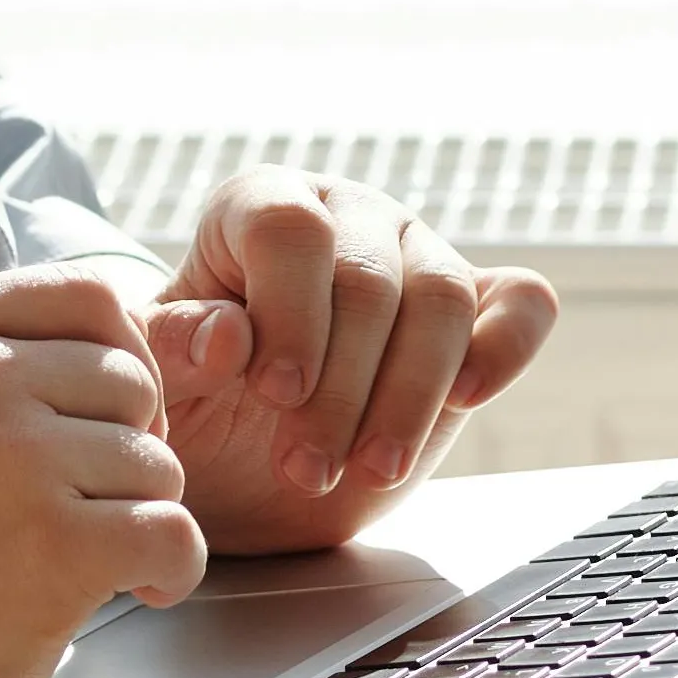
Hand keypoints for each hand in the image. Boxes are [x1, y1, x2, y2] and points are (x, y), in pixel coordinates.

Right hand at [0, 267, 209, 677]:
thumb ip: (10, 362)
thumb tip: (151, 341)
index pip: (90, 296)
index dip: (120, 361)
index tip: (93, 428)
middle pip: (132, 381)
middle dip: (127, 450)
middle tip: (79, 510)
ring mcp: (10, 458)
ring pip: (160, 463)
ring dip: (139, 516)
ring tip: (72, 557)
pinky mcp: (54, 544)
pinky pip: (176, 534)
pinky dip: (172, 571)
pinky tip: (135, 590)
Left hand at [144, 166, 562, 557]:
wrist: (243, 468)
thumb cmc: (193, 406)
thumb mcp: (157, 387)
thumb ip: (172, 352)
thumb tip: (226, 335)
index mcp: (259, 208)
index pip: (290, 228)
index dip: (288, 312)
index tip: (274, 393)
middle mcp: (346, 217)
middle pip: (369, 278)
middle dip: (341, 387)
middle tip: (303, 468)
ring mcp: (417, 257)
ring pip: (442, 298)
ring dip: (410, 396)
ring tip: (371, 468)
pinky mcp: (477, 312)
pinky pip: (521, 304)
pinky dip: (507, 347)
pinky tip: (468, 398)